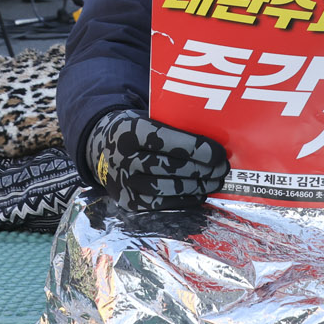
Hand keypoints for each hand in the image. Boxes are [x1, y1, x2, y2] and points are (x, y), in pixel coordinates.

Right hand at [86, 111, 228, 210]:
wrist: (100, 150)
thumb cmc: (135, 131)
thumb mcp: (147, 119)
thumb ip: (172, 128)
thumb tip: (212, 143)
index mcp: (131, 131)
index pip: (169, 140)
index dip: (198, 148)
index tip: (219, 152)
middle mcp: (125, 158)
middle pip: (171, 166)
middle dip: (203, 169)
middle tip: (223, 168)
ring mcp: (125, 183)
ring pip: (168, 187)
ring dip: (198, 186)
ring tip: (216, 181)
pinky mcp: (128, 203)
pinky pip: (162, 204)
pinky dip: (185, 200)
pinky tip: (200, 193)